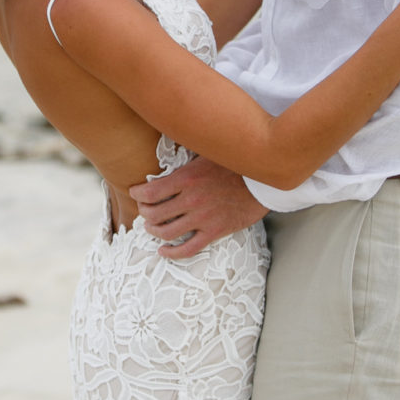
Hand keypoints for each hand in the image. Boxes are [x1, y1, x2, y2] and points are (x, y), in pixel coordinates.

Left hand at [130, 157, 267, 259]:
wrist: (264, 181)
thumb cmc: (235, 164)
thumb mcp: (207, 153)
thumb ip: (187, 157)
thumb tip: (169, 146)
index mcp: (186, 179)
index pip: (150, 191)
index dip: (138, 194)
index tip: (135, 193)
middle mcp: (191, 200)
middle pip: (154, 213)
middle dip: (144, 213)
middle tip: (144, 211)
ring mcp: (202, 218)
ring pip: (166, 232)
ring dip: (153, 232)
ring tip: (151, 228)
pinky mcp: (215, 232)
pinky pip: (187, 249)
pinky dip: (172, 253)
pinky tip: (164, 251)